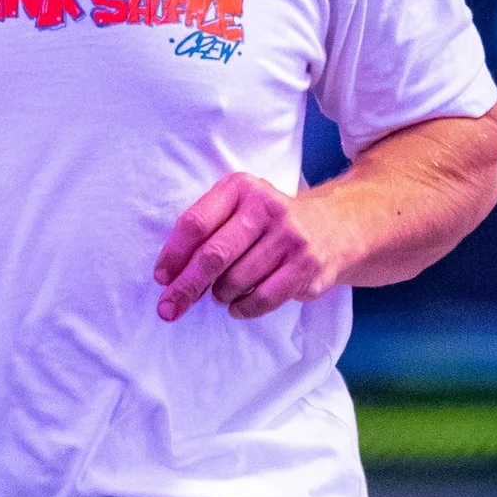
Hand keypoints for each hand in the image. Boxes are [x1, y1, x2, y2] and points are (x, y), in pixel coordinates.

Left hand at [152, 172, 341, 321]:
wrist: (335, 226)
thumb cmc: (269, 223)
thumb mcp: (239, 208)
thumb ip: (207, 231)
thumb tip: (171, 277)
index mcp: (240, 188)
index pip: (195, 223)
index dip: (174, 254)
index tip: (161, 278)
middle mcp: (266, 207)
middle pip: (213, 255)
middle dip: (186, 287)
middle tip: (168, 308)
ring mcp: (289, 237)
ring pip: (235, 281)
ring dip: (219, 295)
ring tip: (220, 293)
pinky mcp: (306, 265)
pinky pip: (261, 299)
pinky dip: (242, 308)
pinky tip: (237, 305)